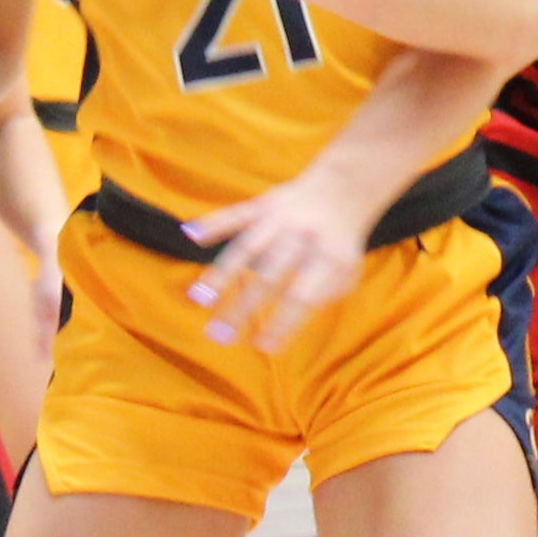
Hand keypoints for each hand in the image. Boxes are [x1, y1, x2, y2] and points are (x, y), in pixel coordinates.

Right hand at [165, 148, 390, 353]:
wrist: (344, 188)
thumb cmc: (338, 245)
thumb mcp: (346, 273)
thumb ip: (321, 298)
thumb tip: (283, 326)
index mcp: (329, 258)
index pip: (303, 296)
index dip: (284, 322)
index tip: (262, 347)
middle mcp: (305, 237)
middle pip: (270, 276)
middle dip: (242, 308)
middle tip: (218, 337)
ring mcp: (281, 218)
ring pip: (247, 247)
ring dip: (221, 273)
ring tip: (197, 299)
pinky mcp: (263, 204)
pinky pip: (236, 214)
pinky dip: (214, 224)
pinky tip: (191, 235)